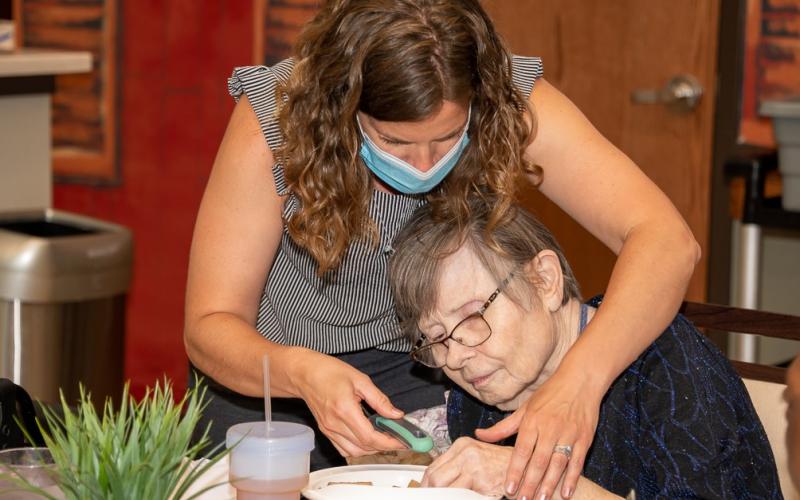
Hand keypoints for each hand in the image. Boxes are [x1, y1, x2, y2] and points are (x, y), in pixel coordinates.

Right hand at [291, 350, 407, 456]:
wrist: (304, 373)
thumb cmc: (329, 371)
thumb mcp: (360, 379)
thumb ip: (379, 399)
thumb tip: (396, 414)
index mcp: (345, 410)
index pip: (370, 437)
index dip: (389, 442)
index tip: (403, 441)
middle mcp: (335, 424)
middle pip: (364, 447)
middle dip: (385, 446)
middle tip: (398, 438)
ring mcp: (329, 430)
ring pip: (354, 452)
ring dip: (371, 449)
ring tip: (384, 438)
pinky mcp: (325, 431)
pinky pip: (343, 449)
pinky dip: (358, 448)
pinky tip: (367, 438)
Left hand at [421, 437, 510, 494]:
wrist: (525, 466)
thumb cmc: (499, 464)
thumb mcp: (474, 457)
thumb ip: (455, 465)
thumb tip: (434, 481)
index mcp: (461, 445)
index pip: (433, 467)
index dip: (426, 484)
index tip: (425, 492)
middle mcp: (465, 453)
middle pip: (435, 478)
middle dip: (432, 492)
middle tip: (433, 498)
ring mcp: (474, 467)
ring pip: (445, 489)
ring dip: (444, 496)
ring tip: (449, 497)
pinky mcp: (482, 482)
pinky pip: (461, 496)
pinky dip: (459, 498)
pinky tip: (465, 497)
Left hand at [476, 365, 600, 498]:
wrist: (580, 380)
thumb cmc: (549, 394)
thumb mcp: (524, 408)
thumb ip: (502, 427)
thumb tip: (478, 435)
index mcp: (532, 421)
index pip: (521, 451)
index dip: (515, 471)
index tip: (508, 488)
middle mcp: (549, 428)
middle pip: (538, 460)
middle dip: (530, 483)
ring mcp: (568, 433)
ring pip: (557, 463)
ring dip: (549, 484)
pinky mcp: (584, 438)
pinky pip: (577, 462)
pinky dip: (572, 479)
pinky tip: (566, 493)